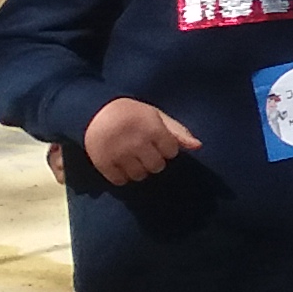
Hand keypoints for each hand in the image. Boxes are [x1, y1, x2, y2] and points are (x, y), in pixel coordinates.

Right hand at [84, 98, 200, 184]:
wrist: (94, 111)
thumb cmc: (131, 113)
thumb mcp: (156, 116)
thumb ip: (178, 131)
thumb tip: (198, 146)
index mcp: (152, 129)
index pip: (171, 152)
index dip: (166, 147)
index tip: (156, 141)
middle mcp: (137, 142)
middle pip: (157, 167)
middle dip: (153, 160)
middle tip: (143, 150)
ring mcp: (119, 154)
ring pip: (139, 176)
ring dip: (138, 169)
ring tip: (131, 156)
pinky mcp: (103, 163)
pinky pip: (120, 181)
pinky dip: (122, 176)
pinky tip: (120, 164)